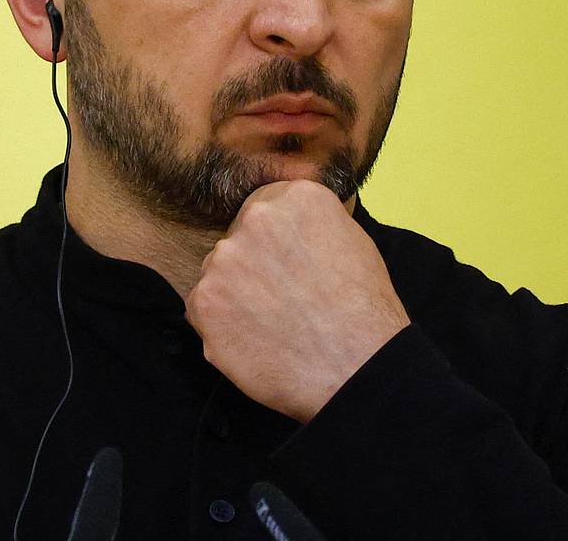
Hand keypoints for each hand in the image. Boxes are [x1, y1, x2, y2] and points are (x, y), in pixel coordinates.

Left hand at [184, 179, 409, 422]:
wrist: (358, 369)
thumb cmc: (365, 312)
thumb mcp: (353, 241)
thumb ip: (310, 223)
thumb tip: (288, 226)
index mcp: (296, 197)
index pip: (266, 207)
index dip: (277, 243)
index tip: (290, 267)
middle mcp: (256, 219)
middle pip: (239, 237)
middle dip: (254, 265)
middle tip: (283, 299)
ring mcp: (225, 260)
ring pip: (219, 272)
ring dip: (236, 293)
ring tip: (274, 323)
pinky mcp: (205, 301)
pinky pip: (202, 307)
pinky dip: (222, 324)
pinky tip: (256, 339)